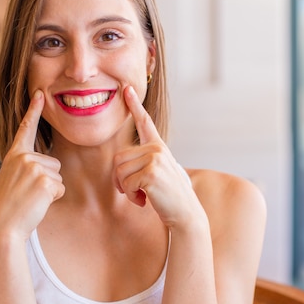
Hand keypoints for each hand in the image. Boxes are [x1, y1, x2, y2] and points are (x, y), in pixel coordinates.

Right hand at [0, 90, 64, 238]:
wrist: (2, 226)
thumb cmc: (9, 207)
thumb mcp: (13, 180)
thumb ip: (27, 167)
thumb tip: (48, 166)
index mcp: (14, 155)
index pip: (26, 129)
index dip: (33, 111)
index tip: (40, 93)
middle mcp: (23, 157)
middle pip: (54, 163)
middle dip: (47, 180)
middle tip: (27, 194)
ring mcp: (34, 167)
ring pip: (58, 176)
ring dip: (49, 190)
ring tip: (30, 198)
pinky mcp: (45, 180)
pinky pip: (60, 188)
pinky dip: (52, 199)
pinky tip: (36, 203)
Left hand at [113, 86, 199, 227]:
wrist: (186, 214)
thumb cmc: (170, 197)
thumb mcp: (159, 173)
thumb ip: (145, 162)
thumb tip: (122, 163)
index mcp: (158, 147)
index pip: (144, 123)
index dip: (134, 105)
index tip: (126, 89)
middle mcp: (157, 149)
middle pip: (118, 159)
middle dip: (121, 180)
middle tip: (135, 192)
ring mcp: (155, 159)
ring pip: (119, 172)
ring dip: (126, 189)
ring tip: (142, 196)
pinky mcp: (151, 172)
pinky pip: (126, 183)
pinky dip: (131, 196)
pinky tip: (145, 201)